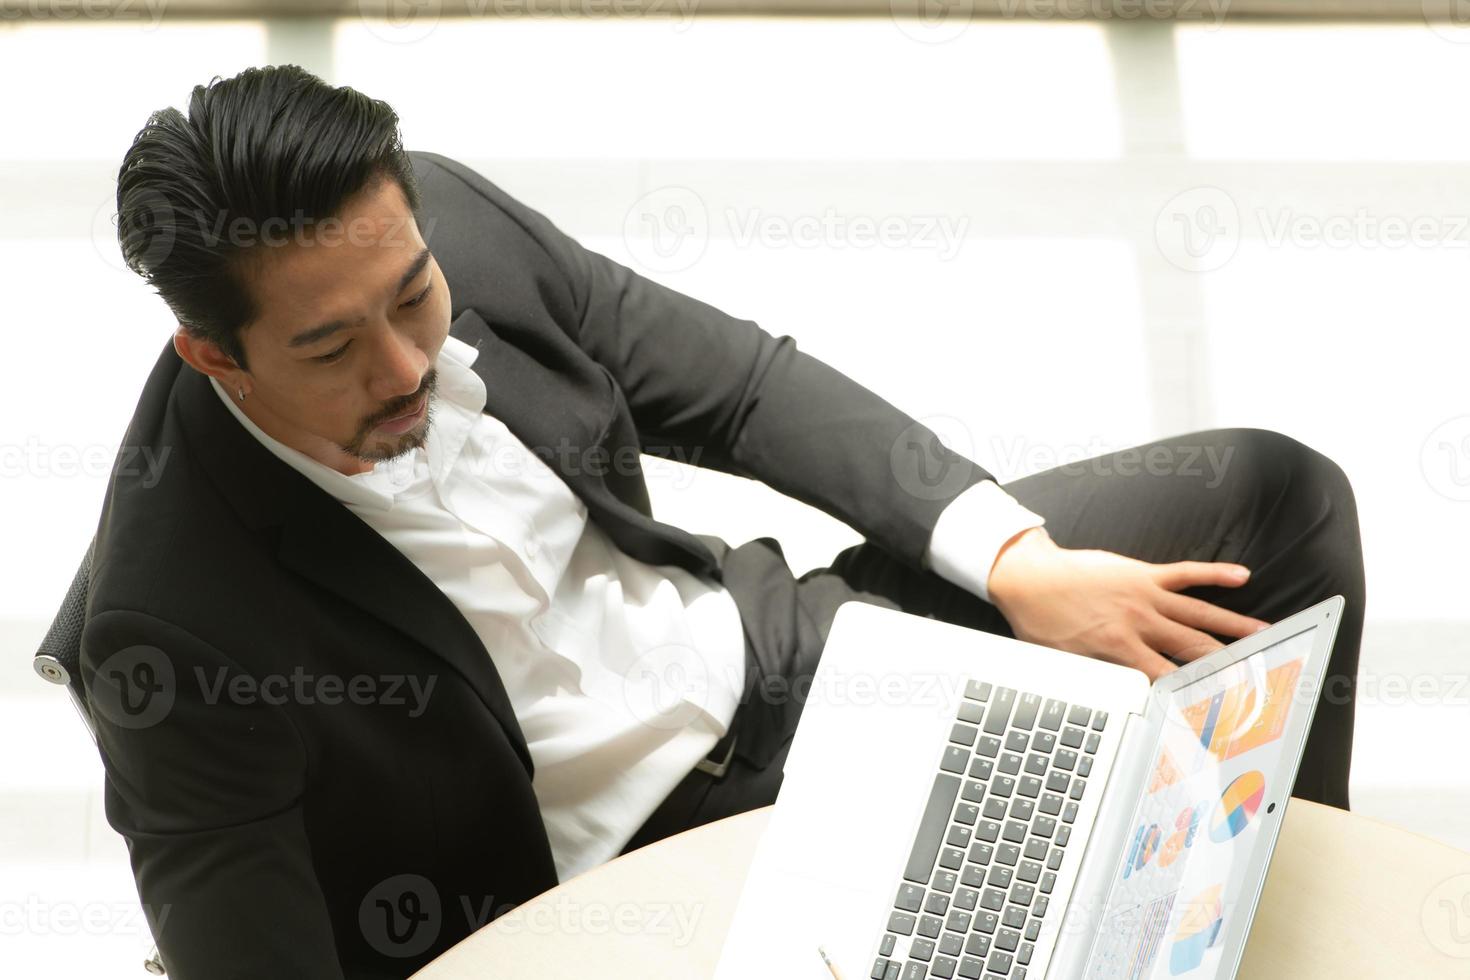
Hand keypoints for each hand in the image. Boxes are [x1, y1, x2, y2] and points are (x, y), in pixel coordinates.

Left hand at [985, 527, 1269, 680]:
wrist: (1027, 577)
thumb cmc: (1040, 621)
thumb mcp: (1065, 664)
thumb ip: (1102, 681)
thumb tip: (1127, 704)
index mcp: (1120, 649)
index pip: (1168, 680)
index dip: (1195, 697)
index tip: (1220, 711)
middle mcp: (1139, 623)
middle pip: (1194, 648)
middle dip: (1227, 664)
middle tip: (1258, 676)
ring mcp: (1144, 596)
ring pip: (1200, 613)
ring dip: (1235, 625)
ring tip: (1266, 634)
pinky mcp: (1144, 573)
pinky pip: (1186, 573)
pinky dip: (1214, 574)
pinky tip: (1241, 577)